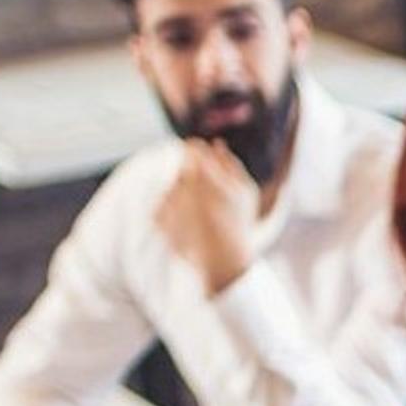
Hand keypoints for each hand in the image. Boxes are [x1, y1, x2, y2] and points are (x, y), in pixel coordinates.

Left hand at [157, 140, 260, 295]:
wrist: (225, 261)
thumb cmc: (238, 224)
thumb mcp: (246, 192)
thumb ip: (231, 164)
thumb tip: (217, 143)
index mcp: (205, 175)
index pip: (193, 150)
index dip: (195, 151)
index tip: (198, 155)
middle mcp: (185, 186)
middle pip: (182, 172)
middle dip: (190, 178)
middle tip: (204, 193)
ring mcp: (170, 203)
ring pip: (171, 191)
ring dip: (181, 197)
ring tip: (199, 215)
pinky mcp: (159, 220)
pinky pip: (160, 209)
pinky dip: (170, 215)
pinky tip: (188, 226)